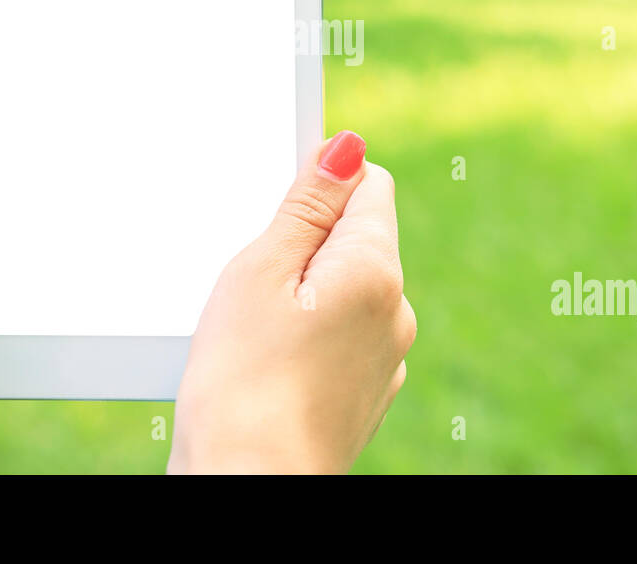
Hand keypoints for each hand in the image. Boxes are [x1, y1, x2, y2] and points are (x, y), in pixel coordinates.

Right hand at [168, 130, 415, 473]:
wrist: (248, 488)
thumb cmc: (241, 386)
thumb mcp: (261, 271)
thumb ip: (308, 204)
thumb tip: (347, 147)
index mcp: (376, 270)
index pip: (368, 183)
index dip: (317, 185)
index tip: (274, 215)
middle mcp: (395, 312)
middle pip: (354, 239)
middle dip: (304, 245)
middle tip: (253, 285)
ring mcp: (385, 359)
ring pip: (344, 292)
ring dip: (304, 295)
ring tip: (254, 334)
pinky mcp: (365, 394)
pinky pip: (341, 338)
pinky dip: (309, 338)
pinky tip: (269, 365)